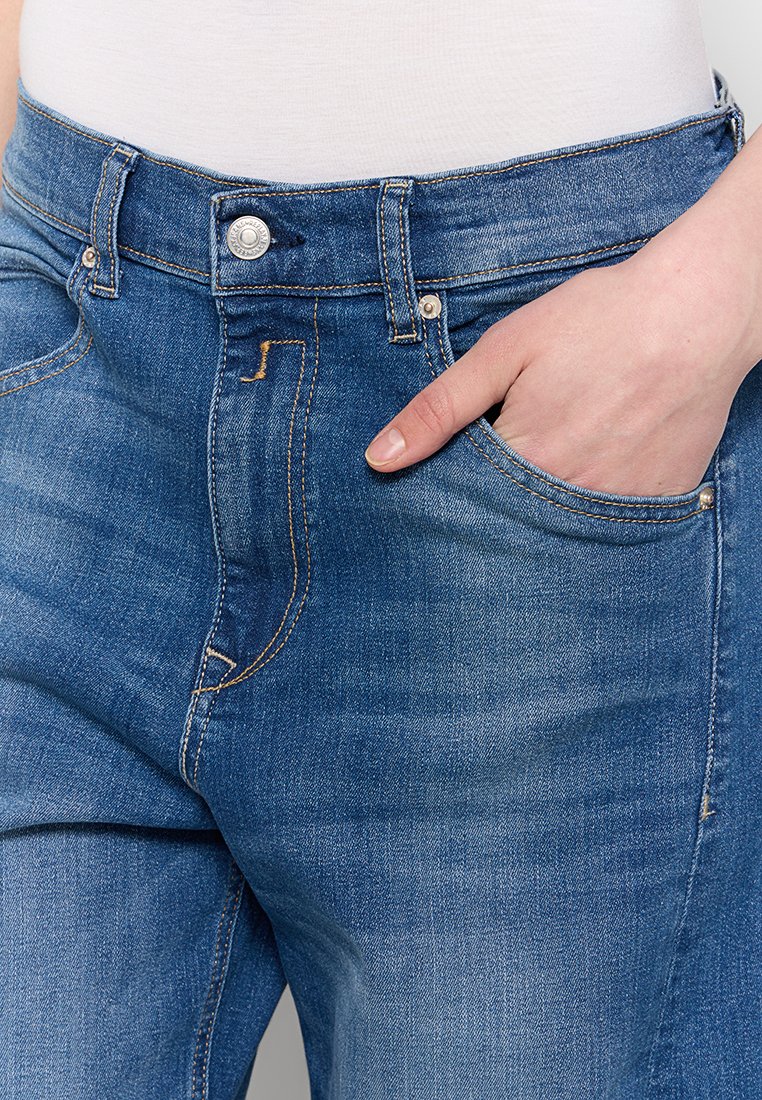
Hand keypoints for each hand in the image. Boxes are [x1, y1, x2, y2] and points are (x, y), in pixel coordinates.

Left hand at [364, 131, 761, 496]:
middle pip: (513, 520)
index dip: (459, 483)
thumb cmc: (602, 319)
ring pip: (563, 524)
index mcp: (525, 461)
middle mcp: (570, 496)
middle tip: (529, 443)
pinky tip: (603, 455)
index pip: (467, 502)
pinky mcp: (659, 500)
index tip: (464, 463)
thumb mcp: (505, 350)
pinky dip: (598, 499)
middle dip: (502, 498)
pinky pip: (613, 519)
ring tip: (566, 446)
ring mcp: (619, 504)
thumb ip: (439, 409)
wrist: (700, 309)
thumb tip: (379, 459)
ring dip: (550, 501)